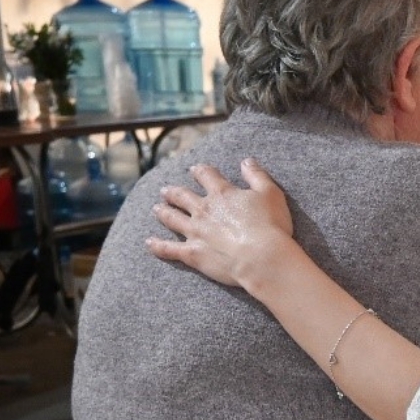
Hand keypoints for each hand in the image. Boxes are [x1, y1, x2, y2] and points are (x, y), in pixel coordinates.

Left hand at [147, 159, 297, 288]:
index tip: (195, 170)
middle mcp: (204, 210)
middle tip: (166, 191)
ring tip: (157, 209)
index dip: (200, 171)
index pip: (206, 176)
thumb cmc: (270, 226)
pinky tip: (149, 243)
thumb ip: (256, 175)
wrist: (262, 257)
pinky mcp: (192, 253)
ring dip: (163, 212)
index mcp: (222, 193)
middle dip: (174, 192)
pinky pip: (169, 248)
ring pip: (173, 218)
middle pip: (183, 197)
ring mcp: (195, 231)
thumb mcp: (270, 193)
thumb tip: (246, 161)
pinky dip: (158, 246)